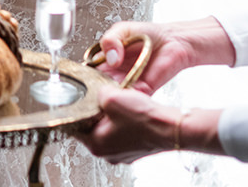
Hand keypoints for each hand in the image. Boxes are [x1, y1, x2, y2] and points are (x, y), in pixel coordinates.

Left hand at [77, 86, 224, 162]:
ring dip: (112, 116)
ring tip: (120, 103)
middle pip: (93, 127)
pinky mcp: (136, 149)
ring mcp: (123, 153)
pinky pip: (125, 132)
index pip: (76, 126)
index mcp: (96, 145)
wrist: (172, 127)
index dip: (79, 109)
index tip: (81, 100)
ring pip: (109, 129)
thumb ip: (96, 93)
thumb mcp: (111, 96)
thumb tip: (97, 93)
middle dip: (97, 111)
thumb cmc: (145, 119)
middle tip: (103, 99)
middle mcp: (108, 153)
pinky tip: (132, 111)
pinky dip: (126, 121)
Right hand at [96, 18, 234, 94]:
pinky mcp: (143, 91)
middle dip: (94, 91)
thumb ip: (110, 40)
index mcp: (106, 59)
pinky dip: (127, 98)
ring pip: (113, 96)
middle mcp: (114, 74)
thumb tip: (111, 58)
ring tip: (106, 93)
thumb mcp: (122, 29)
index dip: (83, 77)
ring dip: (109, 97)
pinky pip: (131, 99)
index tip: (79, 80)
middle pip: (98, 87)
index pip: (88, 72)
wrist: (174, 41)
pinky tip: (123, 94)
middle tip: (93, 91)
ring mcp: (127, 84)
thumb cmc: (149, 33)